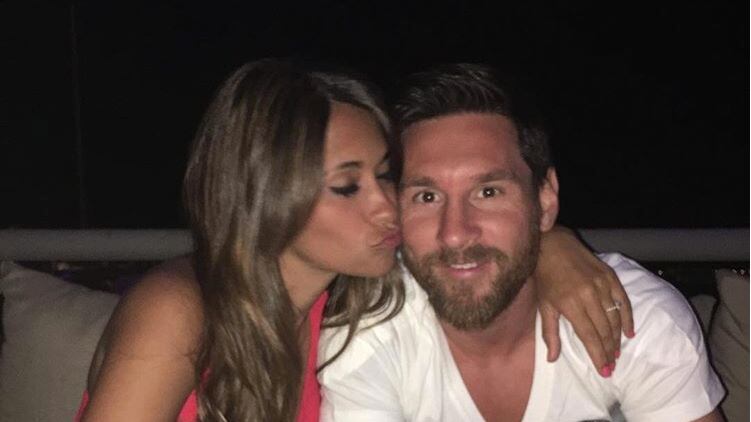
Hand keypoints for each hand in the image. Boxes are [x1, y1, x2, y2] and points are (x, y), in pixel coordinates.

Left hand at [534, 226, 633, 376]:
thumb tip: (552, 359)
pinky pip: (624, 301)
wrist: (554, 245)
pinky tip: (629, 332)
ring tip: (616, 353)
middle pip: (604, 331)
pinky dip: (628, 318)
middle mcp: (589, 295)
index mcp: (571, 304)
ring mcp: (602, 285)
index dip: (598, 356)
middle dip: (609, 352)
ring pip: (615, 319)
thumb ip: (550, 333)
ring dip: (617, 339)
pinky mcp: (610, 276)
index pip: (590, 337)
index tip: (604, 371)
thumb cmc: (546, 277)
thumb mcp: (543, 305)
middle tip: (611, 366)